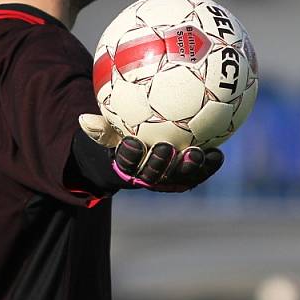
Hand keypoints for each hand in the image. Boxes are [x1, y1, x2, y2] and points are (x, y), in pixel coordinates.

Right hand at [79, 113, 223, 191]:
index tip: (131, 142)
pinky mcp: (184, 179)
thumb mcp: (105, 132)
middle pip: (152, 176)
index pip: (123, 164)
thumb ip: (98, 128)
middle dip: (158, 164)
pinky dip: (206, 166)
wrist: (133, 158)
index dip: (128, 156)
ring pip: (177, 179)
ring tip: (196, 153)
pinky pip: (196, 174)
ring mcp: (166, 180)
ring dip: (187, 168)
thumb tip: (82, 119)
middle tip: (165, 147)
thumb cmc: (116, 138)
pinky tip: (217, 154)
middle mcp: (145, 178)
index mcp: (123, 168)